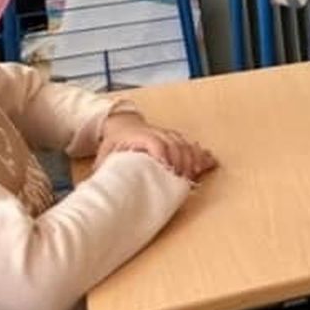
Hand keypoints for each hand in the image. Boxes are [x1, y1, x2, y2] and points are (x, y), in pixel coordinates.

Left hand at [99, 113, 217, 179]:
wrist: (121, 123)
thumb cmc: (114, 141)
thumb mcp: (105, 152)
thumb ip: (104, 167)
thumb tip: (100, 187)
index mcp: (140, 135)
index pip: (155, 142)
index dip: (163, 155)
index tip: (168, 170)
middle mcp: (157, 132)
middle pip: (175, 144)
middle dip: (182, 161)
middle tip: (184, 179)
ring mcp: (168, 133)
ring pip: (185, 143)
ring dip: (193, 159)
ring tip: (195, 176)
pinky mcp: (175, 137)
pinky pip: (191, 144)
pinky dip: (200, 153)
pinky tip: (208, 162)